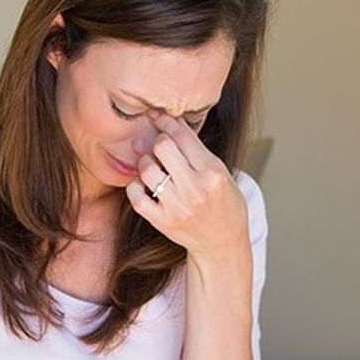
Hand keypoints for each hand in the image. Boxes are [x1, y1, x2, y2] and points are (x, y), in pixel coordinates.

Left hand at [125, 112, 249, 265]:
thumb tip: (170, 121)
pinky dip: (136, 186)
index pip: (183, 138)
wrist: (221, 243)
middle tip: (158, 143)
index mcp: (213, 173)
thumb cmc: (223, 203)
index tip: (158, 117)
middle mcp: (195, 189)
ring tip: (153, 165)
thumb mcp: (220, 172)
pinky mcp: (161, 221)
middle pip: (162, 148)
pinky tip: (144, 185)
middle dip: (158, 140)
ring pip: (147, 169)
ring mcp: (177, 206)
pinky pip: (136, 195)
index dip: (167, 122)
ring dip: (146, 162)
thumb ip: (196, 149)